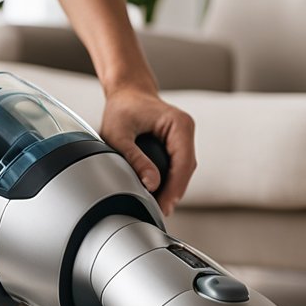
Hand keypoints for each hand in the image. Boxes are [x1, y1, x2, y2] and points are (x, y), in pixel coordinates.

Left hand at [100, 86, 196, 215]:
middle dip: (174, 192)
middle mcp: (186, 130)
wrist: (126, 93)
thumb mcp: (119, 135)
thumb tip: (151, 184)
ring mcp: (183, 137)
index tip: (165, 206)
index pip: (183, 163)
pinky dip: (169, 181)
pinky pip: (177, 167)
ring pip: (183, 171)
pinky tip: (158, 194)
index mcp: (179, 124)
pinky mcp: (177, 144)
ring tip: (158, 207)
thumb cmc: (121, 108)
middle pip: (186, 170)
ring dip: (172, 189)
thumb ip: (134, 158)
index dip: (175, 188)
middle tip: (159, 212)